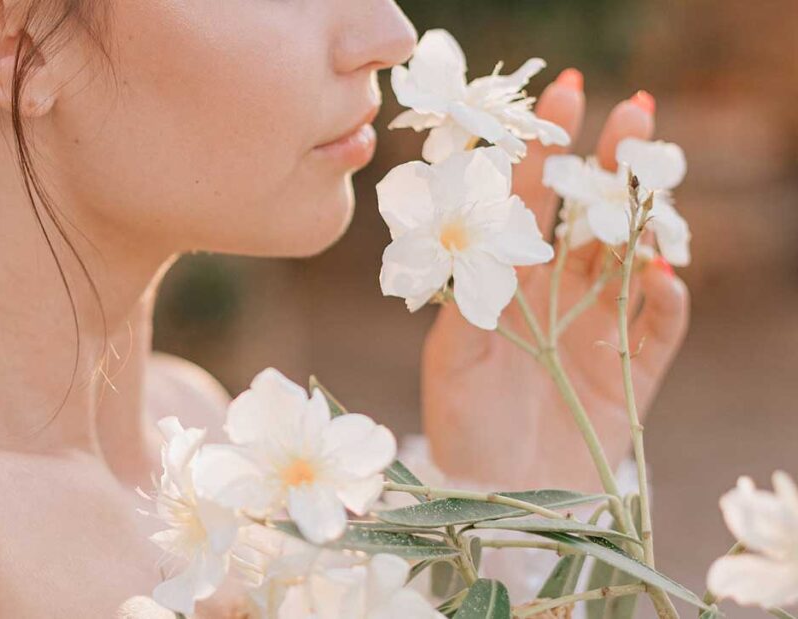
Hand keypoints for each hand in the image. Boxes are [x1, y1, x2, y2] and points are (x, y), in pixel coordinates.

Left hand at [421, 74, 689, 491]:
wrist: (499, 499)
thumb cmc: (462, 426)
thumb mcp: (449, 361)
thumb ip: (465, 302)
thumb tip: (481, 242)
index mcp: (509, 281)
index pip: (532, 203)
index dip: (549, 149)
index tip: (567, 92)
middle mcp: (557, 296)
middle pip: (592, 217)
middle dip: (612, 165)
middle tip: (638, 111)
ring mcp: (598, 330)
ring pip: (632, 260)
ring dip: (649, 221)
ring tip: (657, 184)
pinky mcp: (632, 371)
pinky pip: (661, 328)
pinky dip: (667, 304)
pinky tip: (664, 279)